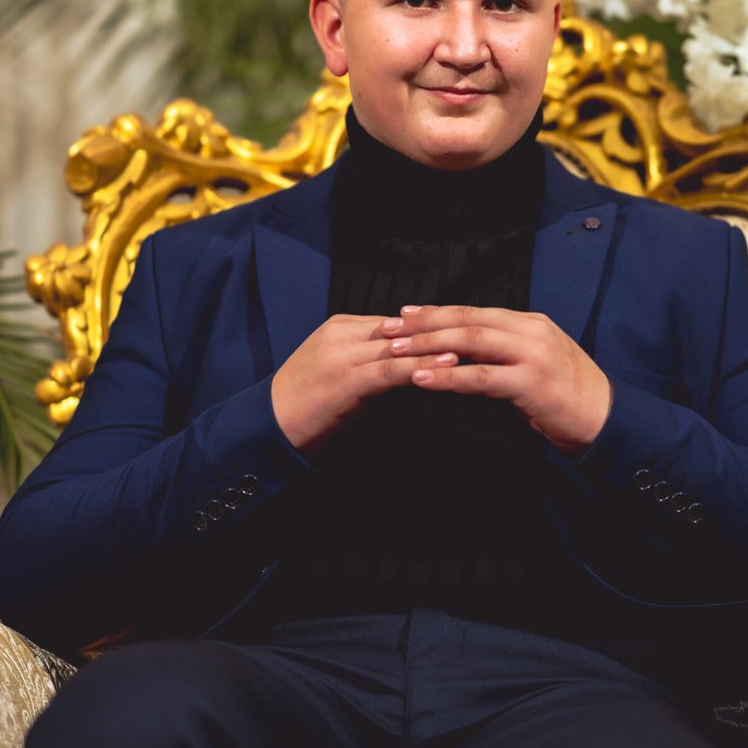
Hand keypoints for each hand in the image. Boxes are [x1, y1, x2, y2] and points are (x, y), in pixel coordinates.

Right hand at [271, 313, 459, 453]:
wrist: (268, 425)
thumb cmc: (309, 404)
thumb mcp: (343, 372)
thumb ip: (374, 361)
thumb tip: (413, 363)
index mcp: (342, 326)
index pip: (398, 322)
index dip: (432, 328)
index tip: (466, 332)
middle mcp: (343, 333)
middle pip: (402, 329)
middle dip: (441, 334)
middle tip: (480, 336)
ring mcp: (342, 354)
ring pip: (400, 346)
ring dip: (437, 348)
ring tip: (473, 349)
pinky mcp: (345, 379)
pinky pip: (390, 370)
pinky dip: (419, 368)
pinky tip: (445, 368)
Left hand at [380, 304, 611, 457]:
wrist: (607, 420)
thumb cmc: (567, 396)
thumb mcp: (534, 363)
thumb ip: (503, 352)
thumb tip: (460, 350)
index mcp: (529, 322)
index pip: (474, 311)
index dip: (436, 311)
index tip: (404, 313)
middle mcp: (530, 331)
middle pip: (467, 320)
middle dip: (423, 324)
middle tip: (388, 328)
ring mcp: (533, 355)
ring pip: (471, 342)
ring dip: (429, 346)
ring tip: (396, 351)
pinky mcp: (532, 383)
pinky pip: (481, 377)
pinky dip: (448, 376)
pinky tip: (422, 378)